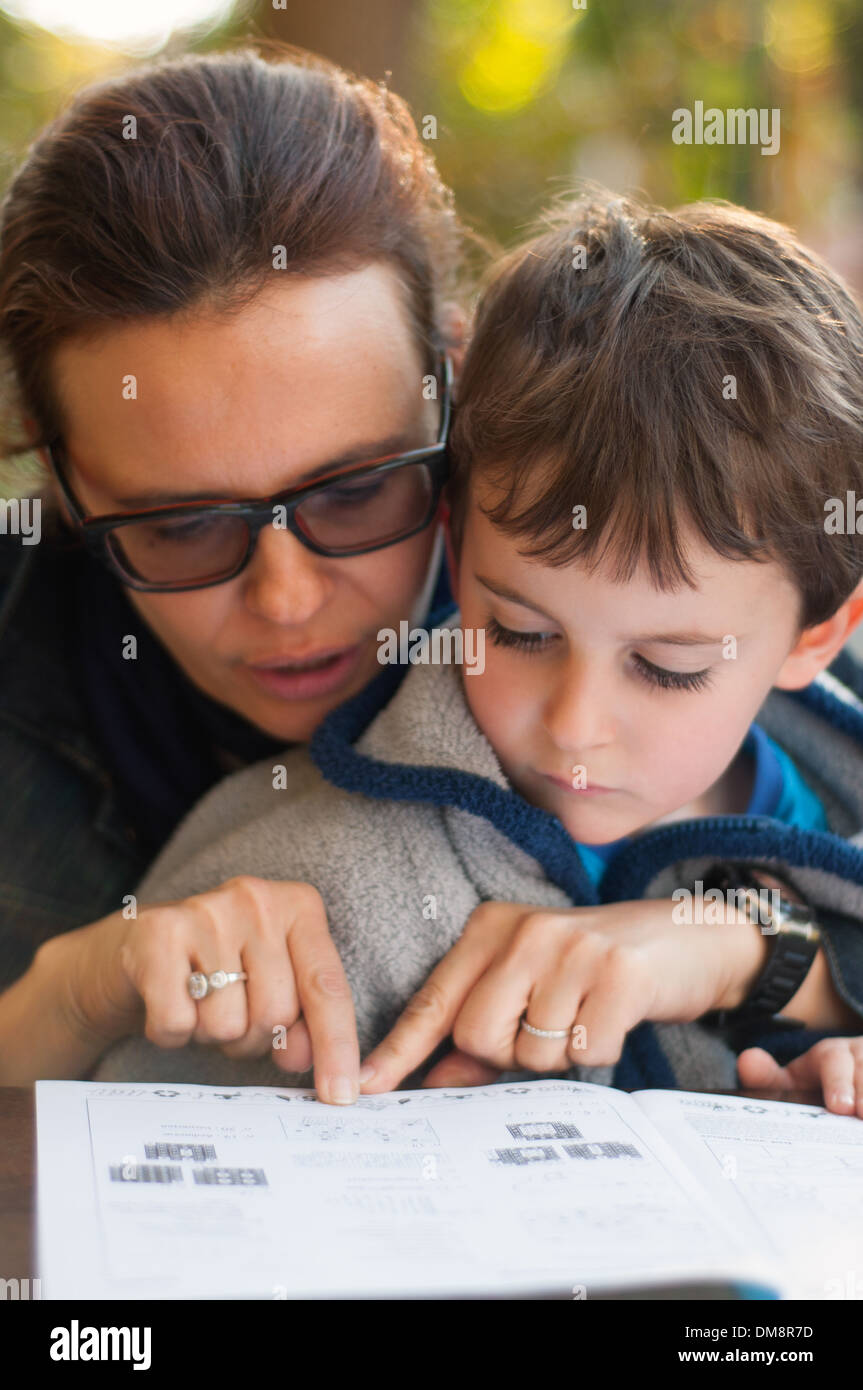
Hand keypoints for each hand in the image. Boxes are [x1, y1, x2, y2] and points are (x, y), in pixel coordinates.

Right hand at [65, 875, 359, 1104]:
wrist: (134, 951)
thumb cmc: (217, 972)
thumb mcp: (272, 988)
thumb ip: (302, 1021)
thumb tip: (301, 1058)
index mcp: (299, 907)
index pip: (327, 987)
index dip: (336, 1048)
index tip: (341, 1096)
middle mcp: (257, 898)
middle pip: (277, 1012)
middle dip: (254, 1037)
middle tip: (232, 1016)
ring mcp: (206, 911)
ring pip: (227, 1023)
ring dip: (211, 1034)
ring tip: (199, 1004)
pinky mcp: (157, 933)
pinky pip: (177, 1022)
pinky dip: (171, 1032)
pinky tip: (167, 1002)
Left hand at [359, 897, 762, 1092]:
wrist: (689, 938)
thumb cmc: (596, 970)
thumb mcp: (532, 984)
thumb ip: (481, 1030)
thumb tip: (433, 1080)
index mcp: (491, 927)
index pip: (434, 999)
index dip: (399, 1050)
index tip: (365, 1089)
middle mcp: (526, 931)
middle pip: (477, 1035)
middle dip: (508, 1053)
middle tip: (547, 1027)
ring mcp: (572, 949)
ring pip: (532, 1052)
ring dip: (560, 1054)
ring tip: (586, 1013)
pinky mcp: (618, 974)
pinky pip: (586, 1054)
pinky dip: (600, 1051)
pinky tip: (616, 1016)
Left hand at [738, 1039, 862, 1117]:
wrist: (855, 1080)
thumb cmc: (825, 1084)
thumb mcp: (798, 1081)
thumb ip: (771, 1077)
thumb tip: (746, 1061)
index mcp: (833, 1055)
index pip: (834, 1061)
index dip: (838, 1082)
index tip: (840, 1107)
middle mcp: (861, 1056)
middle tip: (861, 1115)